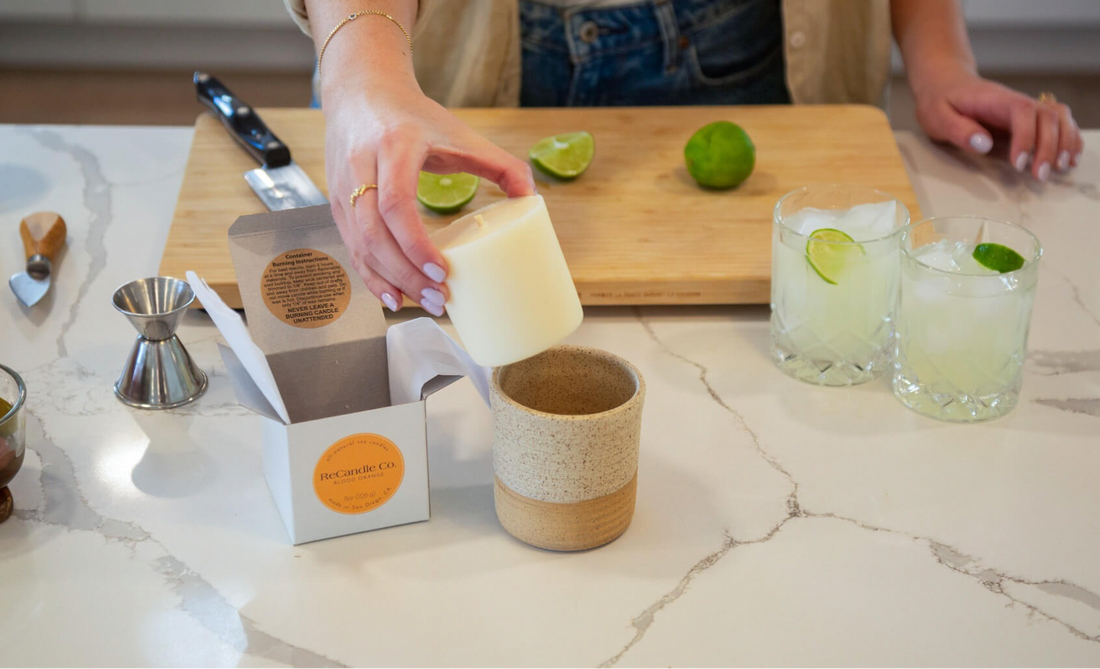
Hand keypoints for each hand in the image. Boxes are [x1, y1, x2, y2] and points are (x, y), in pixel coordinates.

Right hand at [323, 81, 534, 314]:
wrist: (361, 91)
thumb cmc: (411, 115)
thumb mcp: (458, 132)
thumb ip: (499, 163)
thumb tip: (532, 198)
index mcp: (393, 146)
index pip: (396, 204)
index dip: (416, 244)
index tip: (442, 270)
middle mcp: (360, 168)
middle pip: (375, 234)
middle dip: (406, 274)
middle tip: (439, 299)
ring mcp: (343, 188)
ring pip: (360, 246)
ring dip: (391, 281)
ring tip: (425, 303)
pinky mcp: (336, 204)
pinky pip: (352, 248)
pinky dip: (372, 277)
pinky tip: (393, 298)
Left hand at [911, 70, 1083, 180]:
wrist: (946, 85)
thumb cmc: (941, 102)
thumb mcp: (938, 116)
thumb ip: (958, 129)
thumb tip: (983, 144)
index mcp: (994, 99)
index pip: (1021, 111)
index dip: (1025, 136)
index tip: (1019, 163)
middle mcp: (1015, 101)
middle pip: (1046, 116)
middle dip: (1048, 147)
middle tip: (1040, 175)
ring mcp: (1025, 109)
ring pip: (1058, 118)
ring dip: (1065, 142)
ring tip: (1060, 168)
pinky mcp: (1028, 119)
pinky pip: (1058, 123)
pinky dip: (1068, 138)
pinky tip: (1069, 158)